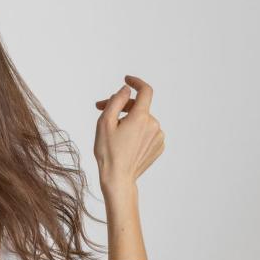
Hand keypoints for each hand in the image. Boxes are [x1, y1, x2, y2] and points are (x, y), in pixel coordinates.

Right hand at [93, 75, 164, 197]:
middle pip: (139, 107)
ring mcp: (158, 137)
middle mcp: (154, 125)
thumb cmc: (108, 152)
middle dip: (122, 106)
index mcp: (141, 117)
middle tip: (101, 110)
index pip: (145, 91)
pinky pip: (147, 132)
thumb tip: (126, 90)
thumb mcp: (105, 123)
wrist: (118, 179)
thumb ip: (116, 101)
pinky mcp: (158, 147)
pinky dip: (137, 132)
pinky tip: (125, 142)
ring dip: (130, 120)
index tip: (127, 80)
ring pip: (143, 120)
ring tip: (114, 131)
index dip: (136, 82)